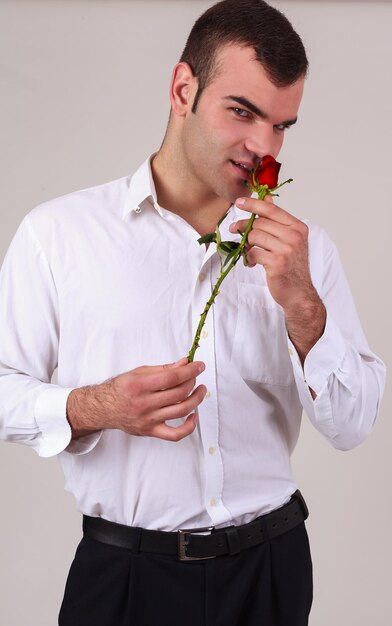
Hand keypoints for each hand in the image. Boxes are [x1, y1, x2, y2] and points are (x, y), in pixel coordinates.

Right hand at [67, 357, 206, 441]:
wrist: (103, 409)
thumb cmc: (121, 389)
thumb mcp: (139, 372)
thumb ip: (163, 369)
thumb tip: (184, 363)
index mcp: (139, 385)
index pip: (172, 377)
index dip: (190, 370)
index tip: (199, 365)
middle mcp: (144, 404)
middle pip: (179, 393)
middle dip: (193, 381)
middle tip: (195, 375)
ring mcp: (148, 419)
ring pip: (181, 410)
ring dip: (196, 399)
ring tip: (200, 390)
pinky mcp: (151, 431)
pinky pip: (175, 434)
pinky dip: (189, 426)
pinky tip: (194, 415)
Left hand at [230, 195, 325, 363]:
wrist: (299, 293)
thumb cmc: (292, 267)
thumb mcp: (289, 240)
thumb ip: (277, 220)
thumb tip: (266, 198)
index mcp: (298, 227)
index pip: (272, 209)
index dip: (253, 204)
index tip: (239, 202)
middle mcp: (294, 236)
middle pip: (260, 223)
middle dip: (243, 226)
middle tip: (233, 229)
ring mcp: (287, 250)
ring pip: (254, 237)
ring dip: (246, 244)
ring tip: (248, 251)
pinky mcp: (277, 263)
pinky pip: (253, 253)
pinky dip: (249, 258)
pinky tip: (253, 263)